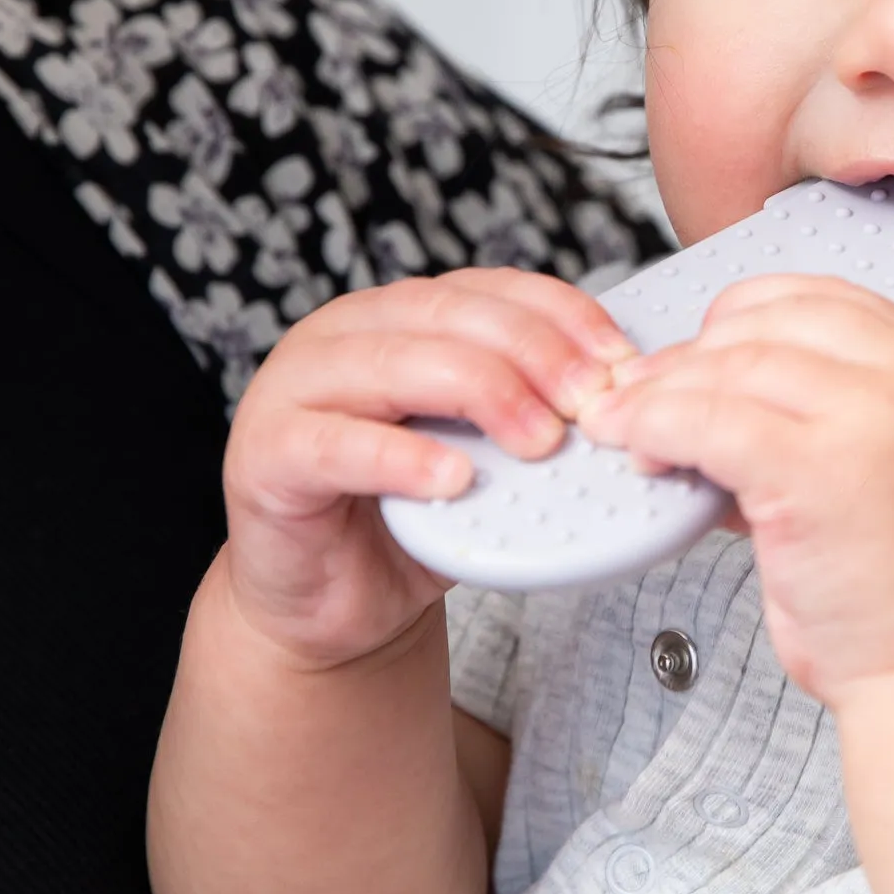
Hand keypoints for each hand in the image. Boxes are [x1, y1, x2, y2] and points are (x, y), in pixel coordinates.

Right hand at [222, 268, 634, 667]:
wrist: (335, 604)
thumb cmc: (415, 516)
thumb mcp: (490, 454)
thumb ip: (534, 414)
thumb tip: (629, 401)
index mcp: (404, 317)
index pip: (493, 289)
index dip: (563, 316)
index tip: (621, 360)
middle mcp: (347, 333)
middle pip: (450, 316)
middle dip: (534, 353)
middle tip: (591, 403)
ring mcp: (296, 387)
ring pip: (396, 363)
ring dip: (481, 393)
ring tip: (541, 440)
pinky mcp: (265, 453)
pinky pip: (336, 444)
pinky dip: (401, 458)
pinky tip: (455, 478)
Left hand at [577, 276, 893, 703]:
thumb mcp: (890, 477)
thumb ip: (826, 428)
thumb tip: (716, 409)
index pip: (827, 298)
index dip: (747, 317)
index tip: (701, 351)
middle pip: (772, 320)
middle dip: (694, 352)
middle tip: (641, 392)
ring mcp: (875, 418)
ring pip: (734, 366)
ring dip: (662, 392)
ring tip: (626, 428)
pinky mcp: (819, 469)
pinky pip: (710, 422)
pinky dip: (657, 428)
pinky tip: (639, 454)